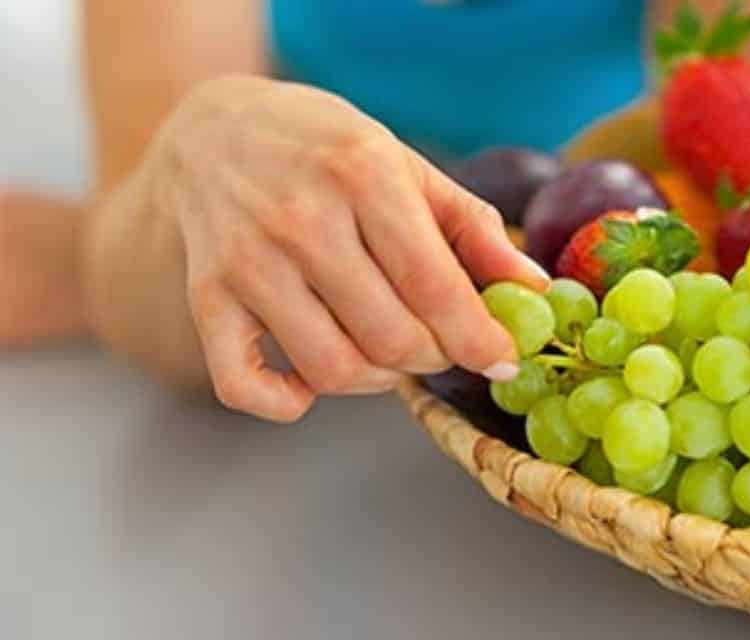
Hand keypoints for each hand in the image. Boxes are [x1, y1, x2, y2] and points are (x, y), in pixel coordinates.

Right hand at [141, 76, 548, 421]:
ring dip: (378, 379)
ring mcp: (247, 261)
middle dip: (434, 357)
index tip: (503, 360)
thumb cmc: (325, 148)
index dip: (479, 338)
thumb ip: (473, 228)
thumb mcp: (405, 165)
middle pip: (391, 337)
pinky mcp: (207, 295)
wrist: (215, 129)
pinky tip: (311, 383)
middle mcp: (300, 218)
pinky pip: (242, 384)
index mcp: (362, 174)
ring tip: (388, 351)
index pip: (434, 286)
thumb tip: (534, 289)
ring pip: (332, 368)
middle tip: (439, 342)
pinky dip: (286, 403)